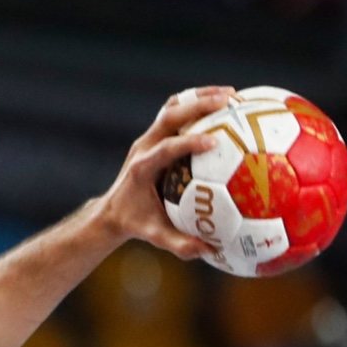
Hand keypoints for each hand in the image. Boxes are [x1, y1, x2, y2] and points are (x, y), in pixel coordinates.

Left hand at [92, 85, 237, 259]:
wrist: (113, 210)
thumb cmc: (135, 223)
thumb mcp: (154, 235)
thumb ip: (178, 243)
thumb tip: (209, 251)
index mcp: (142, 168)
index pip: (165, 149)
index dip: (187, 143)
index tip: (213, 142)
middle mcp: (144, 146)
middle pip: (170, 116)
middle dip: (198, 105)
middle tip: (231, 102)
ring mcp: (150, 138)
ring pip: (174, 107)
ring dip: (201, 97)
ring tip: (233, 95)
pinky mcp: (157, 135)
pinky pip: (179, 114)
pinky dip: (200, 106)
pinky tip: (228, 108)